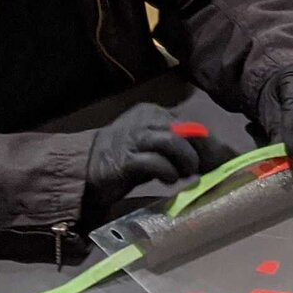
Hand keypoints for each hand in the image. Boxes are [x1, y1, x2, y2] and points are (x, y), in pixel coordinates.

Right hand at [82, 105, 236, 220]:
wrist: (83, 169)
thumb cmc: (122, 159)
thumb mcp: (151, 148)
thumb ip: (173, 147)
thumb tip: (204, 156)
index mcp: (151, 113)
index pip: (188, 123)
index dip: (203, 144)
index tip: (209, 161)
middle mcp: (145, 120)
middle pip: (185, 130)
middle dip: (198, 153)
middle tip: (199, 170)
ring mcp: (134, 137)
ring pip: (173, 141)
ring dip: (185, 161)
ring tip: (184, 175)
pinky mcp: (126, 158)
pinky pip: (156, 161)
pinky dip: (167, 172)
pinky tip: (167, 180)